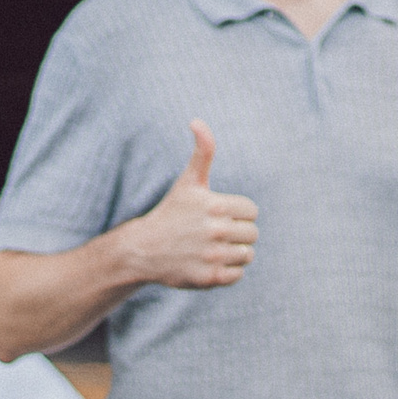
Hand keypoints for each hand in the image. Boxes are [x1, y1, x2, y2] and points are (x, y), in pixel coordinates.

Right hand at [121, 122, 258, 289]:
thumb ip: (202, 151)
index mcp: (215, 205)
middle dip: (237, 233)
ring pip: (247, 255)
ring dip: (234, 252)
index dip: (237, 213)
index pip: (251, 211)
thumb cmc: (171, 212)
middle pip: (252, 234)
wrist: (144, 249)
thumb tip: (197, 120)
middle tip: (214, 233)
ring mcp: (213, 255)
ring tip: (212, 248)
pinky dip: (228, 271)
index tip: (218, 215)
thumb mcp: (188, 181)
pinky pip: (238, 274)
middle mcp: (215, 231)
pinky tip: (209, 262)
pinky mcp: (210, 278)